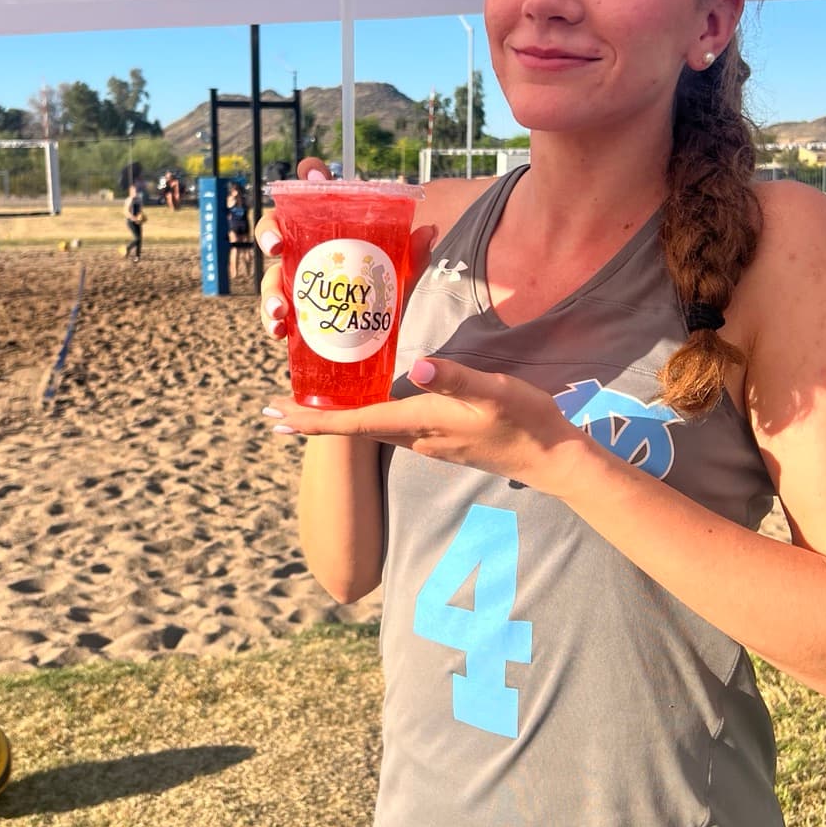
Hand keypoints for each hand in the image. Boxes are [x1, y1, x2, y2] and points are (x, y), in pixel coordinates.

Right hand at [257, 160, 436, 340]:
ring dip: (269, 291)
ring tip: (280, 309)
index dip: (310, 174)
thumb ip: (413, 253)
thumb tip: (428, 231)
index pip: (315, 191)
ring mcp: (298, 278)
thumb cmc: (386, 283)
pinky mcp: (296, 309)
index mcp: (330, 225)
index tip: (313, 174)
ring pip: (272, 277)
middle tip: (277, 246)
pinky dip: (273, 322)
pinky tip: (281, 331)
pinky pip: (277, 312)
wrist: (385, 325)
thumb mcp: (403, 269)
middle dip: (268, 232)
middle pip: (276, 228)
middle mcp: (306, 246)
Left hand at [263, 357, 587, 495]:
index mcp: (418, 422)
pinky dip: (365, 418)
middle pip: (351, 430)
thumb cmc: (525, 421)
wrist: (552, 459)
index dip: (312, 420)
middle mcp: (415, 437)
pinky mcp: (441, 439)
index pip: (353, 424)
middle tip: (273, 409)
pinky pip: (391, 428)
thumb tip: (417, 367)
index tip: (276, 415)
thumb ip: (455, 378)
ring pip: (369, 430)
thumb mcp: (494, 390)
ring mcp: (428, 442)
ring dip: (336, 421)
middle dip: (312, 420)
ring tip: (307, 407)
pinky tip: (366, 406)